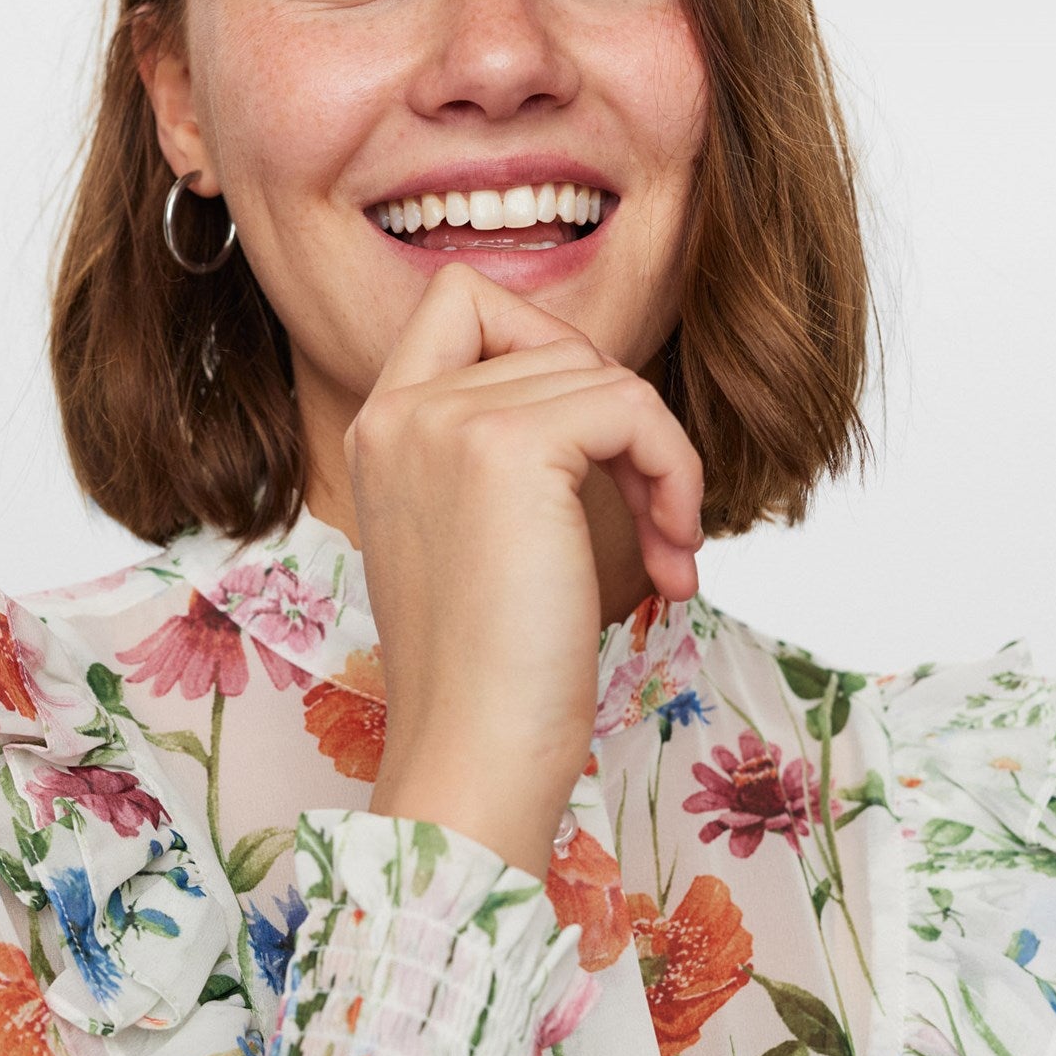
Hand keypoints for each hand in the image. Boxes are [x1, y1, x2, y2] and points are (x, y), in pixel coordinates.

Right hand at [349, 262, 703, 878]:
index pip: (462, 301)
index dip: (546, 349)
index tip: (590, 449)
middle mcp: (398, 411)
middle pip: (556, 343)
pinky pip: (632, 409)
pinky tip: (674, 555)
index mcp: (380, 430)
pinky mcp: (505, 446)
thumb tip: (608, 398)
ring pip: (604, 377)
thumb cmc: (488, 675)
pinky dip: (676, 473)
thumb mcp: (479, 535)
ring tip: (669, 551)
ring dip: (663, 463)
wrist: (472, 754)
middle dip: (626, 429)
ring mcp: (444, 422)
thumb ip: (507, 451)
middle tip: (658, 524)